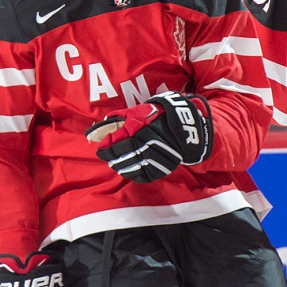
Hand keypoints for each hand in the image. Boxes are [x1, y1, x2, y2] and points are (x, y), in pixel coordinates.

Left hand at [85, 91, 212, 182]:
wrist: (187, 127)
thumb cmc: (162, 115)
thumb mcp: (142, 111)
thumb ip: (123, 116)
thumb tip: (106, 122)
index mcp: (142, 133)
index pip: (119, 145)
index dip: (107, 149)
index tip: (100, 149)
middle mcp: (149, 148)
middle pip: (125, 158)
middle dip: (113, 159)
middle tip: (107, 158)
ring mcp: (156, 160)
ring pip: (134, 169)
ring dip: (122, 167)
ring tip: (115, 165)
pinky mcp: (162, 169)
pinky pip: (145, 176)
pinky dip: (135, 175)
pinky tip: (128, 172)